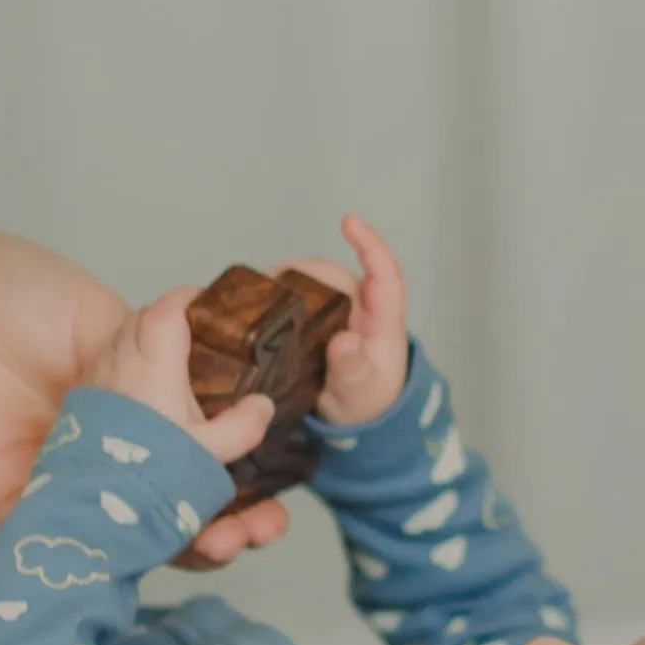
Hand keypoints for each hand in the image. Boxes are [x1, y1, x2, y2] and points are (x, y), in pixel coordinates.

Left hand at [0, 218, 291, 569]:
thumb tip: (227, 351)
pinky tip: (151, 554)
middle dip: (231, 521)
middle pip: (177, 502)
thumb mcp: (101, 311)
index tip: (283, 479)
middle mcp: (108, 446)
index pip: (203, 448)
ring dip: (186, 547)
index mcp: (137, 400)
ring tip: (226, 543)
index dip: (246, 467)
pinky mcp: (16, 503)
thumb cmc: (9, 288)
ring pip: (133, 535)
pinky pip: (72, 545)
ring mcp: (66, 478)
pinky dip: (115, 557)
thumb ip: (160, 345)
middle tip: (263, 527)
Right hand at [277, 214, 409, 426]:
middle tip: (272, 281)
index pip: (384, 274)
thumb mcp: (360, 393)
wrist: (356, 423)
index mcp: (383, 322)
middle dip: (307, 270)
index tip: (349, 221)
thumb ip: (353, 370)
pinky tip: (261, 301)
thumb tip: (345, 340)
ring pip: (316, 282)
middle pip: (336, 275)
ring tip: (263, 291)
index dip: (370, 244)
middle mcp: (362, 309)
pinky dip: (283, 292)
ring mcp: (340, 313)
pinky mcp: (319, 321)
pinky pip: (302, 296)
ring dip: (291, 279)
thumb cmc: (366, 404)